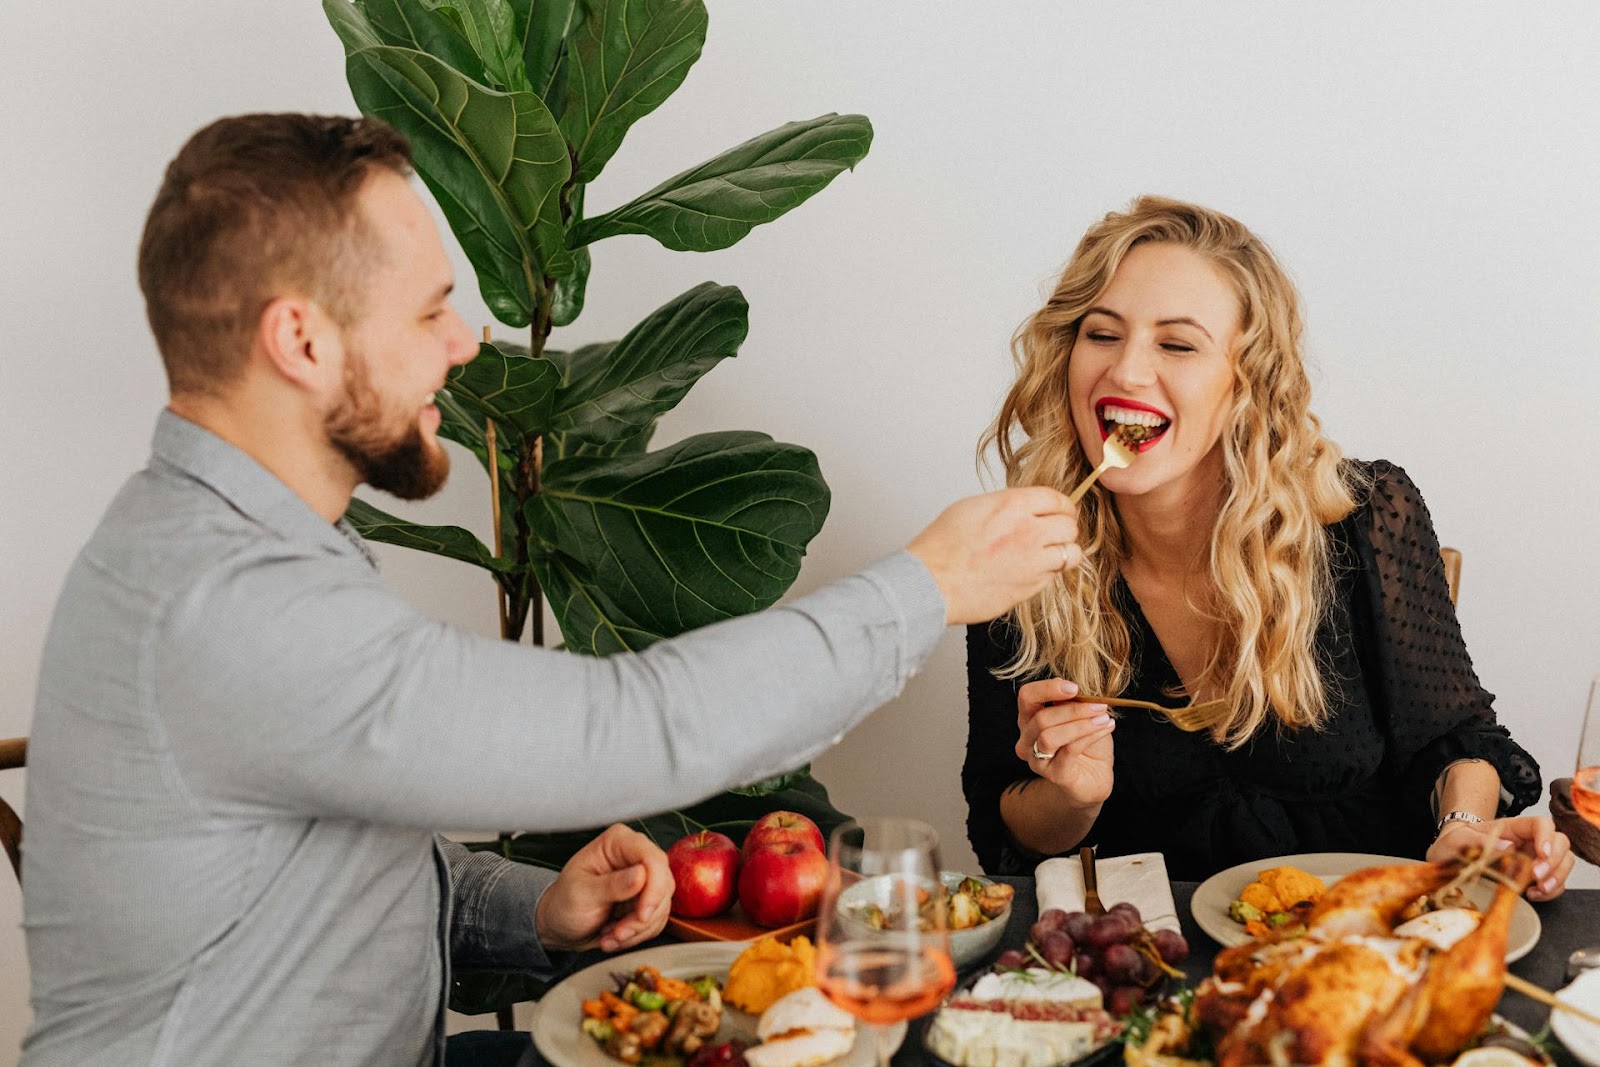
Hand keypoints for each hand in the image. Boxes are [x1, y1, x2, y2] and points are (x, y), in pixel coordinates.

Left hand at [535, 824, 673, 952]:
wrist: (561, 925)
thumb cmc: (564, 903)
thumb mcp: (581, 893)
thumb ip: (611, 885)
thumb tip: (642, 875)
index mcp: (618, 842)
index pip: (652, 858)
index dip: (654, 888)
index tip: (642, 914)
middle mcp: (635, 856)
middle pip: (663, 884)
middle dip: (642, 917)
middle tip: (618, 933)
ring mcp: (644, 879)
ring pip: (662, 906)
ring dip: (637, 929)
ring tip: (609, 936)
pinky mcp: (647, 899)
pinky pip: (657, 920)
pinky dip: (638, 934)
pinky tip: (614, 935)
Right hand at [907, 487, 1078, 624]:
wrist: (930, 582)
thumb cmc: (942, 547)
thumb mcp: (972, 507)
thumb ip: (1006, 506)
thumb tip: (1023, 508)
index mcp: (1013, 506)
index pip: (1057, 499)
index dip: (1062, 505)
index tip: (1061, 511)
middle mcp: (1029, 532)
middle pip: (1070, 526)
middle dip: (1064, 528)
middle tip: (1056, 532)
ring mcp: (1033, 562)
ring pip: (1070, 554)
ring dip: (1062, 552)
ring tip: (1050, 554)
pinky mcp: (1031, 587)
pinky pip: (1053, 577)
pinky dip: (1047, 573)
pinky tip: (1030, 571)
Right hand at [1014, 678, 1115, 808]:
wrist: (1095, 777)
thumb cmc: (1086, 743)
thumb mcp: (1079, 716)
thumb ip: (1071, 703)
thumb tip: (1071, 688)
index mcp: (1029, 720)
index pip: (1027, 697)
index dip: (1047, 688)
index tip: (1074, 687)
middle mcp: (1026, 740)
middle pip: (1040, 718)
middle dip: (1072, 709)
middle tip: (1100, 705)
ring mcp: (1037, 760)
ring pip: (1049, 736)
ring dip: (1080, 724)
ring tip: (1104, 718)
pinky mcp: (1054, 775)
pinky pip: (1069, 750)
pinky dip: (1090, 735)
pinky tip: (1106, 728)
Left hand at [1427, 815, 1573, 900]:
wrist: (1450, 856)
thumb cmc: (1456, 843)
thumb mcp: (1459, 839)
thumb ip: (1480, 841)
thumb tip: (1506, 846)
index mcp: (1512, 827)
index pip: (1541, 824)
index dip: (1547, 837)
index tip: (1541, 854)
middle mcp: (1528, 841)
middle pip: (1560, 843)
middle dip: (1554, 861)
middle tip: (1537, 877)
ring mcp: (1534, 858)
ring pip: (1564, 862)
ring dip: (1557, 877)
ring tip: (1539, 889)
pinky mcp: (1535, 876)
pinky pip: (1555, 882)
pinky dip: (1551, 891)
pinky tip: (1534, 895)